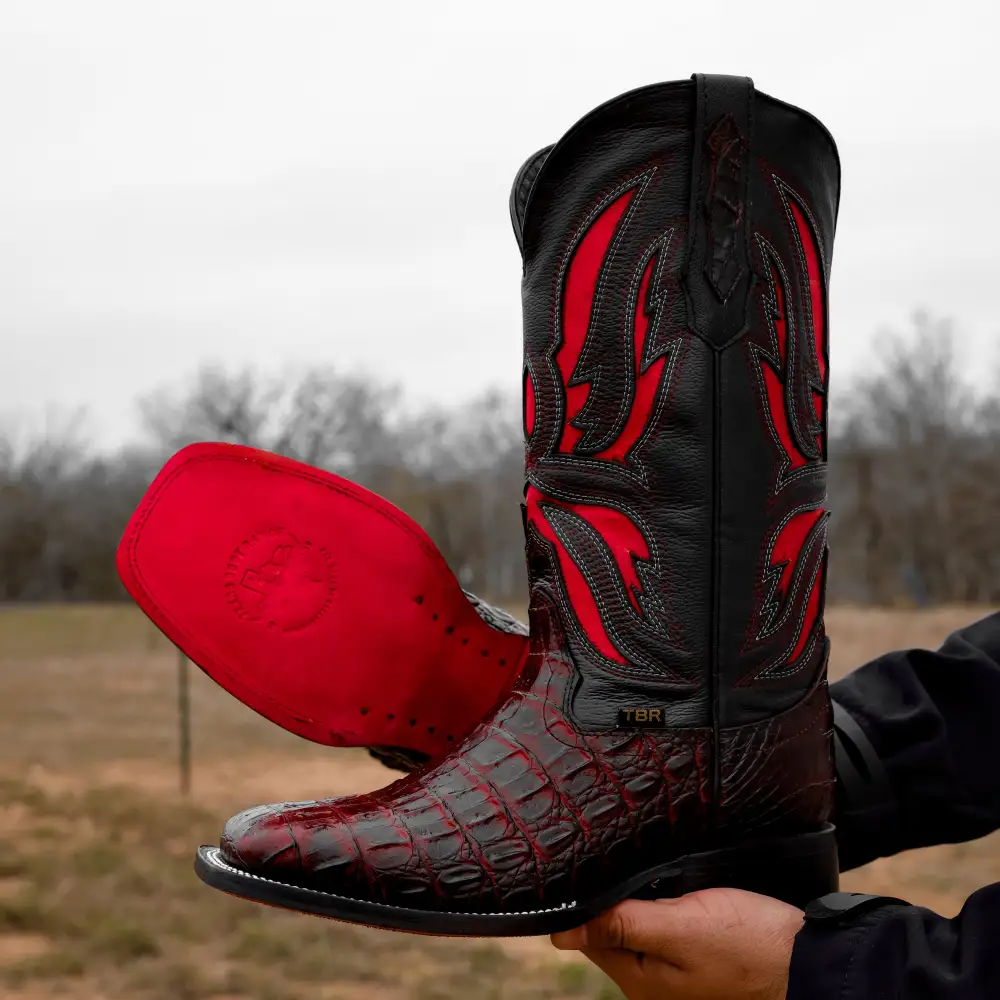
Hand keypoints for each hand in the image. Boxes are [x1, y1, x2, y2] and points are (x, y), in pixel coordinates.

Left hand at [550, 888, 803, 999]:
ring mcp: (675, 976)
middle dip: (619, 895)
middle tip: (635, 861)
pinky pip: (665, 929)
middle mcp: (650, 985)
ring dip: (643, 898)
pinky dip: (666, 906)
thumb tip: (559, 933)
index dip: (590, 896)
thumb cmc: (749, 945)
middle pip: (613, 928)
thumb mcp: (680, 928)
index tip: (597, 863)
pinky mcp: (697, 960)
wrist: (811, 961)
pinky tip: (680, 889)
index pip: (589, 932)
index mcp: (638, 981)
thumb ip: (621, 926)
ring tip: (660, 874)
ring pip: (639, 925)